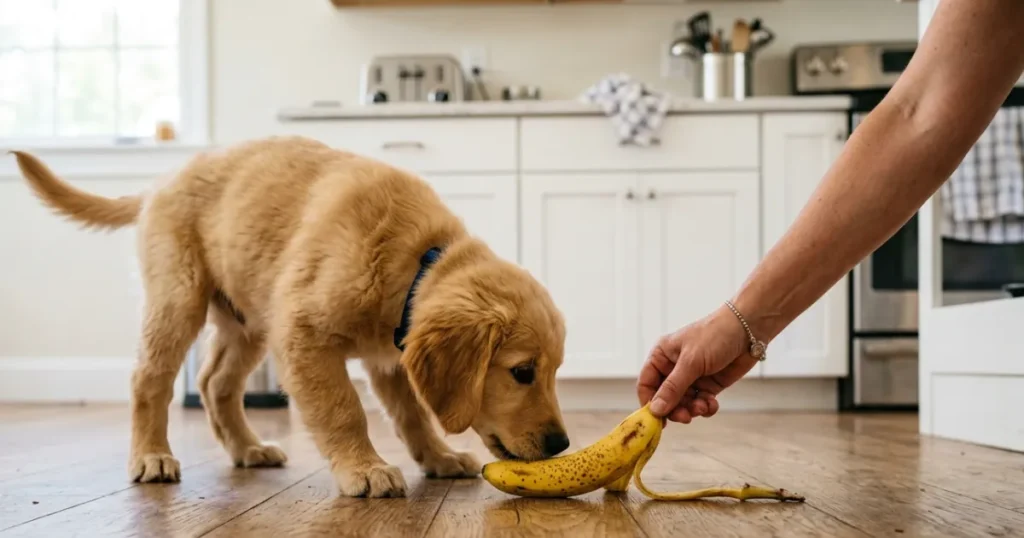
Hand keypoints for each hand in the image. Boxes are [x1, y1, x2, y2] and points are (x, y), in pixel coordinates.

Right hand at [637, 305, 761, 423]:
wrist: (749, 330)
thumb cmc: (714, 336)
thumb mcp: (691, 362)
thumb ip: (673, 388)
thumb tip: (655, 410)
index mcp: (661, 356)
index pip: (647, 384)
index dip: (649, 402)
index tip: (656, 420)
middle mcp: (673, 368)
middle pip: (665, 398)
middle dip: (674, 409)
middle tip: (685, 418)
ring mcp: (691, 377)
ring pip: (683, 404)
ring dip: (692, 409)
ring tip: (703, 407)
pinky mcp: (708, 385)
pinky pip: (700, 403)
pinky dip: (705, 407)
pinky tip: (712, 404)